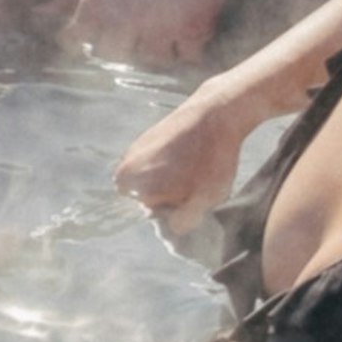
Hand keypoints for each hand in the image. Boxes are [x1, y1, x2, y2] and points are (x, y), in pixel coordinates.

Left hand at [67, 0, 244, 68]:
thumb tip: (39, 13)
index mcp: (95, 6)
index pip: (74, 43)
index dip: (82, 40)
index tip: (95, 33)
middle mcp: (123, 22)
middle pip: (113, 56)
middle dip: (123, 43)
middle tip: (137, 19)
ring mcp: (159, 28)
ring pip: (152, 61)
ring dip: (158, 46)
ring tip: (165, 17)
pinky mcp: (193, 29)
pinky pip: (188, 57)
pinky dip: (189, 44)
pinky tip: (188, 21)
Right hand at [113, 93, 248, 228]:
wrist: (216, 112)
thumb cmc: (211, 159)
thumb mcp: (205, 199)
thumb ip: (183, 222)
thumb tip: (172, 230)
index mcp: (132, 184)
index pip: (153, 214)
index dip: (176, 210)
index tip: (194, 198)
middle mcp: (125, 168)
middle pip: (149, 197)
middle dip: (170, 196)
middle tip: (195, 184)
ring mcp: (133, 151)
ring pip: (152, 180)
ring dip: (171, 180)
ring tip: (196, 169)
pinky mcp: (144, 137)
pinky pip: (154, 163)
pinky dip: (170, 163)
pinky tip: (192, 156)